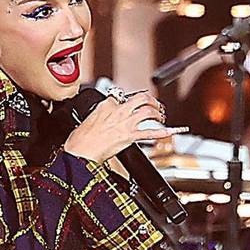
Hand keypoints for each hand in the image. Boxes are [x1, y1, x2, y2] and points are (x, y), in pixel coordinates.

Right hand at [63, 92, 184, 162]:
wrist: (80, 152)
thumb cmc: (80, 140)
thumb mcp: (88, 119)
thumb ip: (100, 114)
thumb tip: (103, 116)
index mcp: (106, 104)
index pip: (122, 96)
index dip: (130, 101)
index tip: (133, 105)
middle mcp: (118, 111)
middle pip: (141, 98)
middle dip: (151, 99)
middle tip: (155, 104)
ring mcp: (125, 123)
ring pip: (148, 111)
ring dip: (158, 113)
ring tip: (161, 116)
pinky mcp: (130, 136)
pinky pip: (150, 132)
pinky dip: (163, 132)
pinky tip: (170, 131)